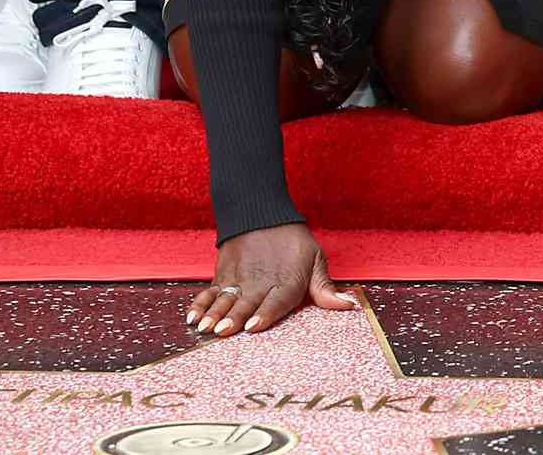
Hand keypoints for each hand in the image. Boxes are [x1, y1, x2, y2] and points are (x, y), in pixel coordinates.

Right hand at [189, 222, 355, 336]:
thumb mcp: (315, 260)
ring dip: (214, 314)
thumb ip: (325, 288)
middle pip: (246, 302)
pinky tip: (192, 317)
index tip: (252, 326)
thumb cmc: (293, 242)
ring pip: (225, 298)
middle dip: (234, 317)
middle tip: (223, 331)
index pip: (276, 300)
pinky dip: (200, 304)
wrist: (261, 212)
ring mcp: (239, 279)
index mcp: (286, 281)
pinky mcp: (223, 275)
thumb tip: (350, 306)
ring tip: (204, 327)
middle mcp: (260, 282)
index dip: (264, 313)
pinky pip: (210, 291)